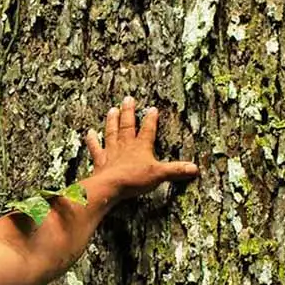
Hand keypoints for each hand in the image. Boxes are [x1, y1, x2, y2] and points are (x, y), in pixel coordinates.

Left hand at [84, 96, 199, 201]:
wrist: (111, 186)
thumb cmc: (134, 179)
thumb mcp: (159, 174)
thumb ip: (176, 170)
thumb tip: (195, 168)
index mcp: (141, 146)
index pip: (148, 129)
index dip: (151, 119)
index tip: (152, 108)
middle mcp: (126, 145)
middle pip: (127, 125)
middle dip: (128, 112)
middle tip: (127, 98)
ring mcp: (112, 152)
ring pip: (112, 132)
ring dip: (112, 121)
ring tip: (112, 109)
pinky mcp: (100, 161)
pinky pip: (95, 148)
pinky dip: (92, 140)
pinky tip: (89, 133)